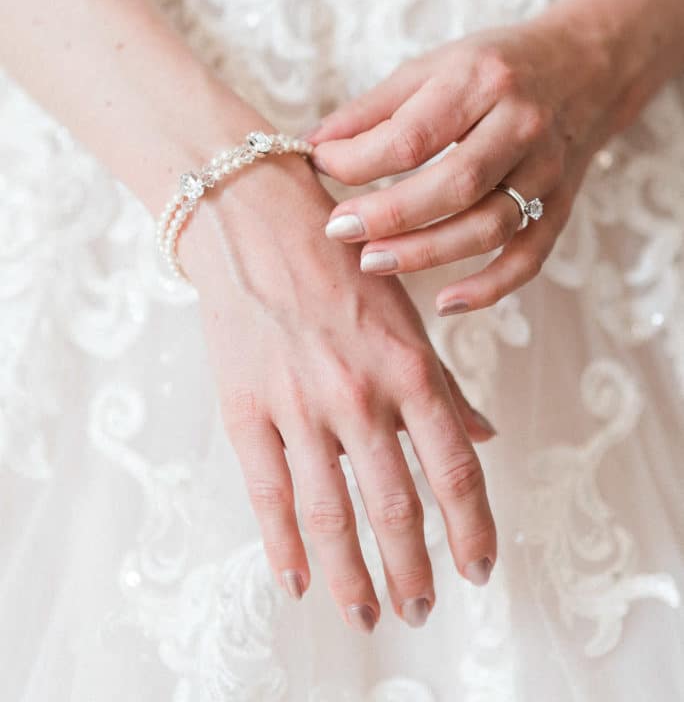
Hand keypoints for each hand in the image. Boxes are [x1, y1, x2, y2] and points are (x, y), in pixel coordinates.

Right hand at [179, 152, 497, 631]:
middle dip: (412, 568)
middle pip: (396, 506)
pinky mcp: (246, 409)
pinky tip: (298, 582)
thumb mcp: (404, 312)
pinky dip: (284, 545)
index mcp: (409, 366)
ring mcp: (300, 405)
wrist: (252, 218)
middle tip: (420, 609)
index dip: (472, 528)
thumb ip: (444, 382)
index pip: (454, 468)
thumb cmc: (337, 259)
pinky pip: (268, 493)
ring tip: (367, 616)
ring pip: (333, 513)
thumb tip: (484, 436)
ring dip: (353, 575)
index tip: (479, 569)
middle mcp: (360, 393)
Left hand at [304, 0, 639, 316]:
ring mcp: (546, 171)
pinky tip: (445, 304)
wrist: (586, 67)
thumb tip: (313, 145)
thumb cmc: (494, 67)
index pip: (411, 135)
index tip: (319, 167)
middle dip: (388, 215)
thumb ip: (373, 108)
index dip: (356, 160)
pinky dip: (489, 288)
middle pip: (452, 185)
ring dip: (426, 253)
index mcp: (480, 81)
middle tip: (338, 229)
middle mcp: (521, 125)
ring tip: (371, 263)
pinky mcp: (561, 206)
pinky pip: (528, 258)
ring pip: (488, 226)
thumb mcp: (432, 67)